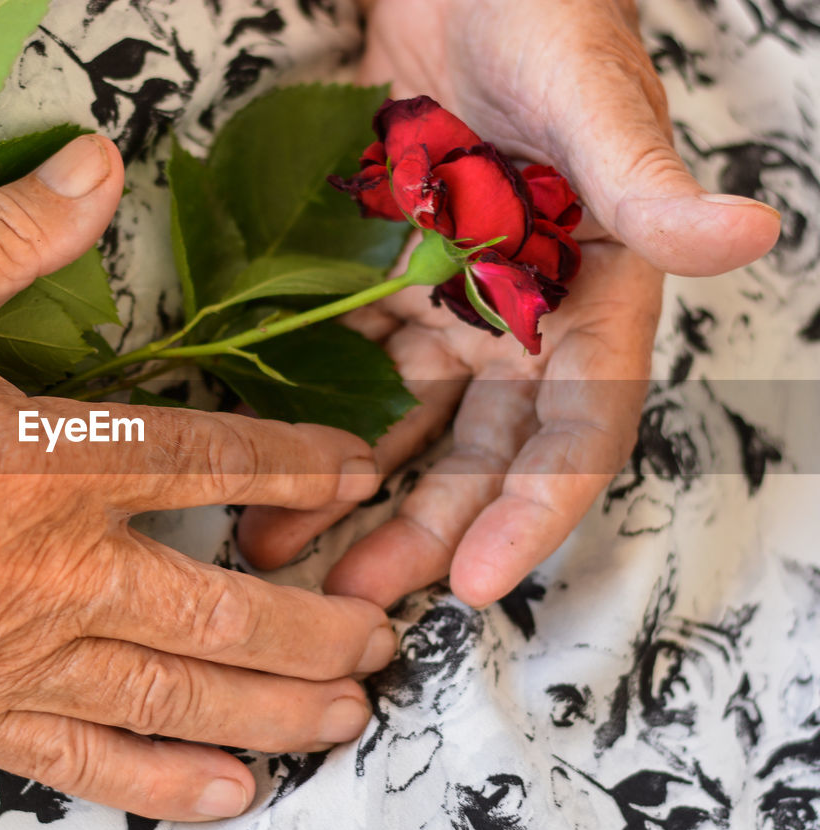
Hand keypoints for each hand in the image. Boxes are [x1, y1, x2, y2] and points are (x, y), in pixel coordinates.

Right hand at [0, 136, 394, 820]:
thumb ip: (12, 239)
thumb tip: (98, 167)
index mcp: (40, 462)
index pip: (206, 462)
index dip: (296, 466)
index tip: (357, 474)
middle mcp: (47, 574)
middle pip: (223, 611)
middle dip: (319, 625)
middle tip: (386, 631)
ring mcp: (10, 658)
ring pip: (177, 696)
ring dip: (276, 707)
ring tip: (348, 712)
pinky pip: (85, 761)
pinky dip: (164, 781)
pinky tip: (230, 795)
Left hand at [237, 0, 779, 607]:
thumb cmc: (547, 18)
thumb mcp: (595, 102)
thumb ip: (645, 181)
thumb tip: (745, 232)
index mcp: (591, 302)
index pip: (575, 436)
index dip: (532, 516)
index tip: (473, 582)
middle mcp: (520, 323)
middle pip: (475, 458)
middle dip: (418, 532)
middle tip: (349, 600)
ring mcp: (446, 305)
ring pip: (400, 426)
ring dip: (346, 491)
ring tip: (277, 546)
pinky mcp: (382, 277)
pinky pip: (344, 360)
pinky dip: (304, 411)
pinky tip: (254, 453)